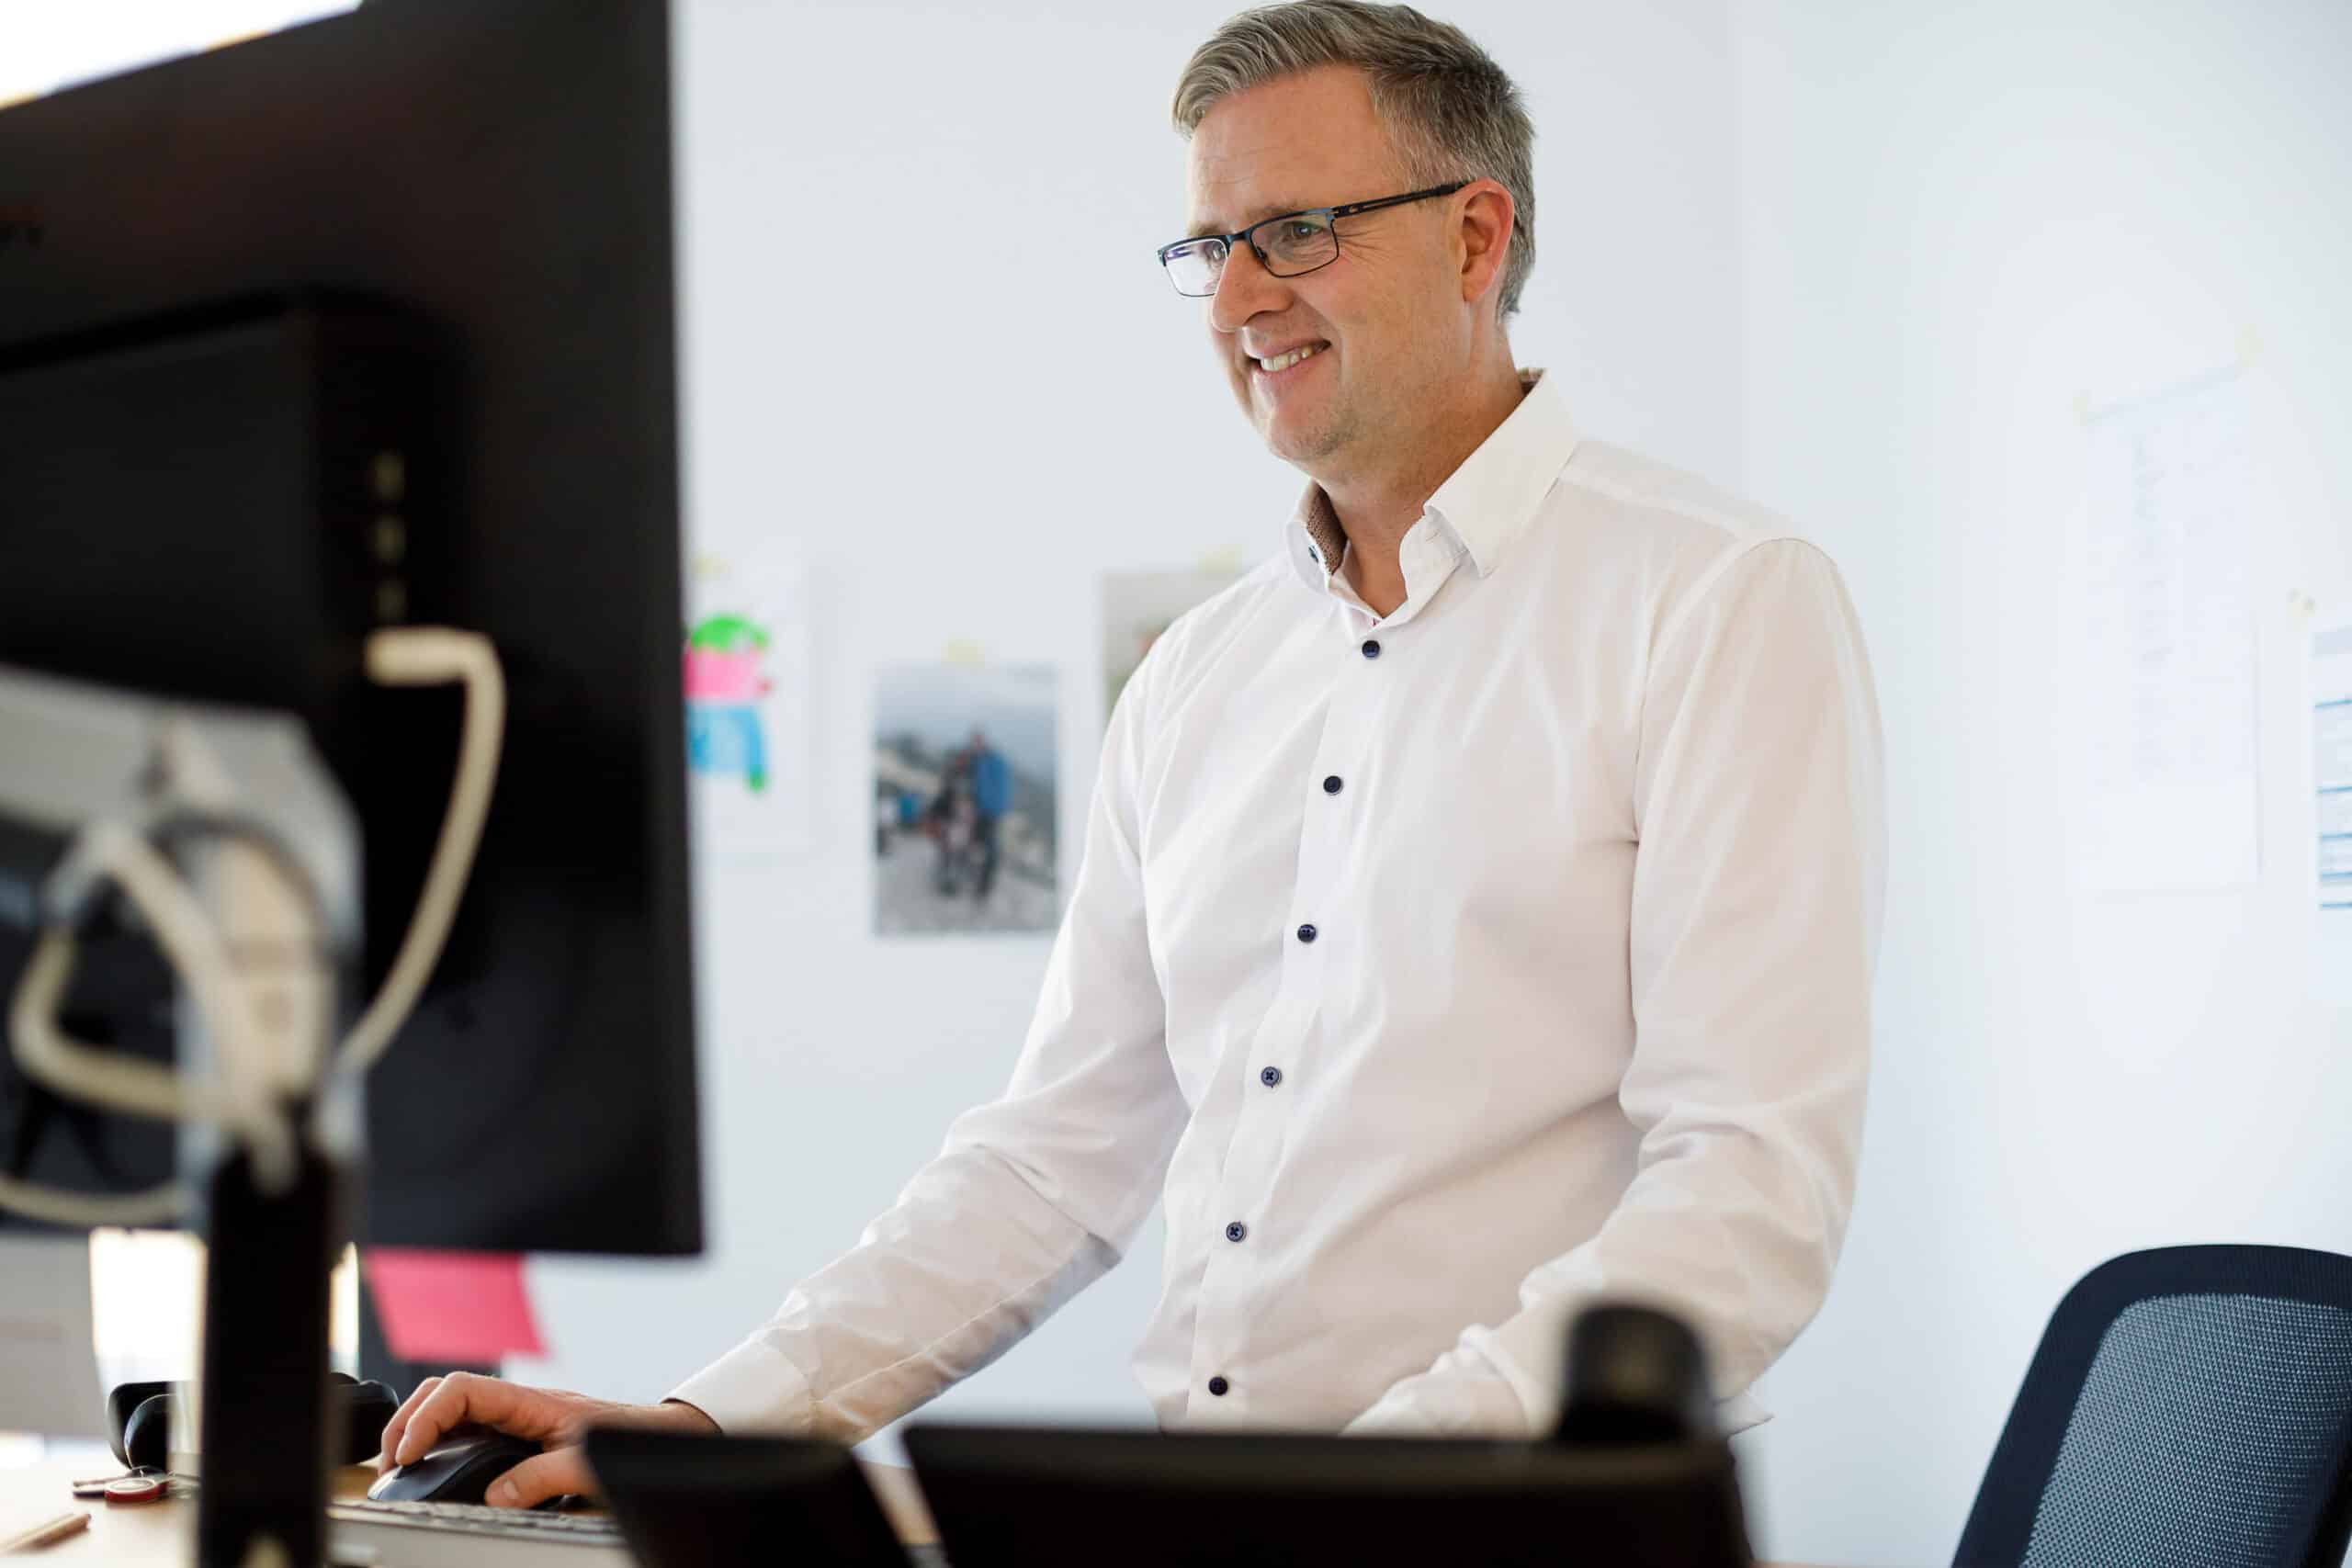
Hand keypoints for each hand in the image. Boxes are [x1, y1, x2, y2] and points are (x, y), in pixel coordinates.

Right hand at [375, 1371, 717, 1508]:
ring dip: (417, 1431)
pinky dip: (436, 1445)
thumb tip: (497, 1496)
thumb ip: (544, 1477)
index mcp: (530, 1401)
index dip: (428, 1417)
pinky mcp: (513, 1437)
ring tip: (398, 1467)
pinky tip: (428, 1467)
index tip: (410, 1452)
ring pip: (449, 1412)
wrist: (653, 1436)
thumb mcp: (588, 1463)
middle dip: (408, 1421)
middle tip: (390, 1463)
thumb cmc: (627, 1438)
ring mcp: (512, 1420)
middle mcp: (515, 1405)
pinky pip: (464, 1432)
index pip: (462, 1390)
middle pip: (443, 1394)